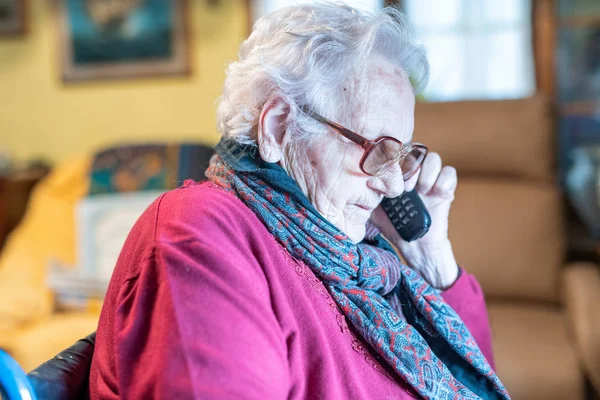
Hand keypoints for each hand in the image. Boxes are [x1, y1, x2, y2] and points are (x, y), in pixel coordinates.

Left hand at [370, 152, 458, 288]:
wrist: (414, 245)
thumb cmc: (392, 225)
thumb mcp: (373, 207)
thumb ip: (365, 194)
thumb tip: (352, 183)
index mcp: (397, 174)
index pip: (396, 151)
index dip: (392, 157)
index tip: (386, 172)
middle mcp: (414, 173)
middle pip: (415, 150)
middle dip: (408, 165)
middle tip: (403, 183)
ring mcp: (430, 180)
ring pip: (432, 158)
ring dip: (425, 172)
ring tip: (419, 189)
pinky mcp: (445, 190)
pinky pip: (449, 173)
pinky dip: (443, 181)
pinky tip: (434, 193)